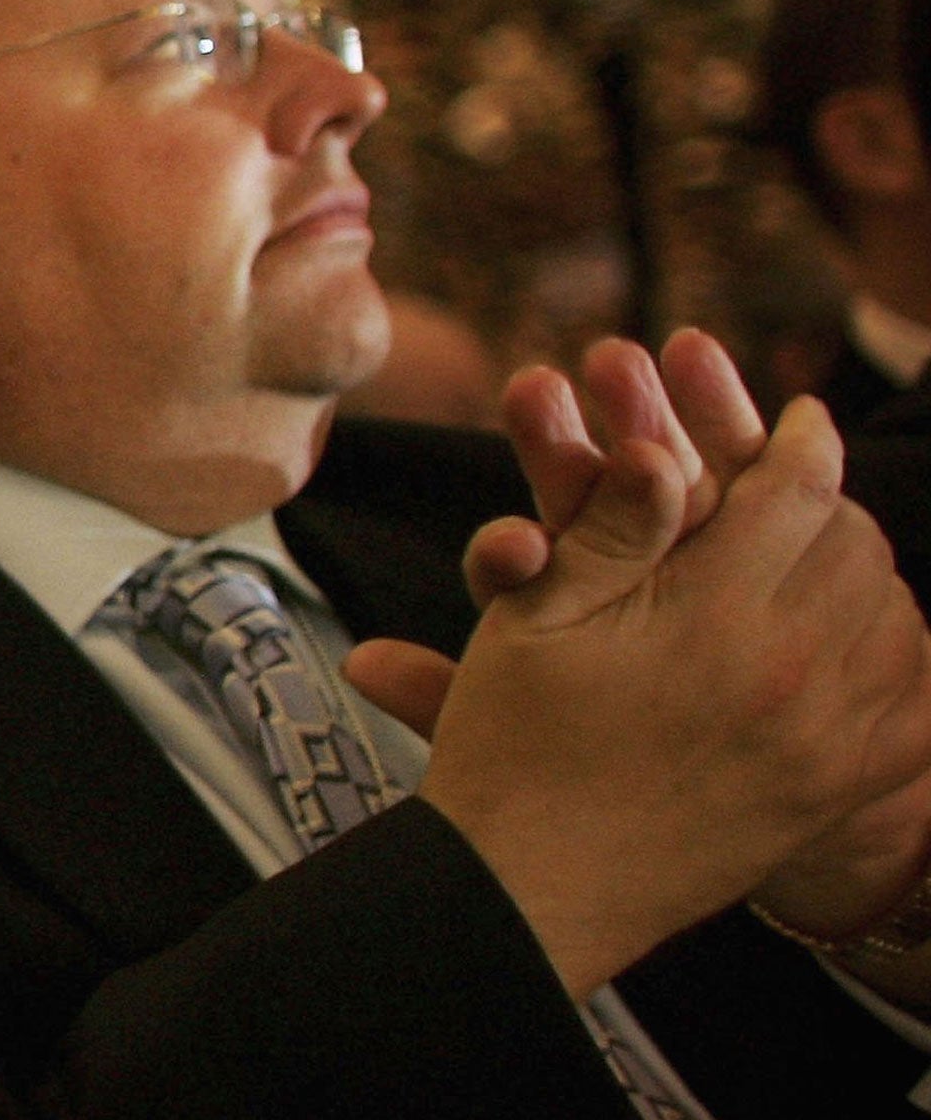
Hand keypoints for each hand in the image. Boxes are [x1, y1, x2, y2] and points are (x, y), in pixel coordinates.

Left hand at [346, 330, 763, 740]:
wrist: (764, 764)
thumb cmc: (628, 765)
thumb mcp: (542, 743)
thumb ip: (449, 699)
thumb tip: (356, 665)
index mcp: (544, 611)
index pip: (514, 574)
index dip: (506, 556)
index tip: (508, 548)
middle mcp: (599, 558)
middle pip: (573, 501)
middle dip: (556, 452)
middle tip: (535, 394)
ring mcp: (674, 531)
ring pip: (651, 467)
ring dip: (635, 409)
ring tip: (622, 354)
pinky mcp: (749, 519)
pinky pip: (732, 463)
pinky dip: (714, 412)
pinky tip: (695, 355)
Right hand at [352, 364, 930, 997]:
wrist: (525, 891)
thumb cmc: (512, 746)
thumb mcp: (535, 617)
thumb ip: (610, 526)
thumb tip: (665, 450)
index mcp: (711, 615)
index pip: (800, 488)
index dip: (801, 438)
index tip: (801, 421)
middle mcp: (788, 673)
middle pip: (860, 546)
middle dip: (828, 510)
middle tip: (793, 501)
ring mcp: (823, 743)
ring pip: (898, 619)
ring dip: (864, 581)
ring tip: (818, 571)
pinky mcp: (832, 797)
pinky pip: (916, 711)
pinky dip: (900, 667)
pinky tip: (858, 652)